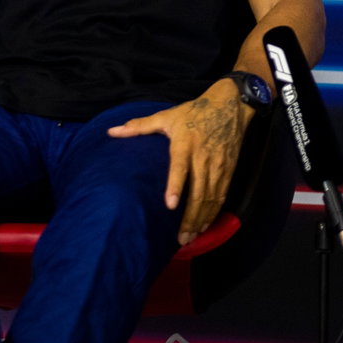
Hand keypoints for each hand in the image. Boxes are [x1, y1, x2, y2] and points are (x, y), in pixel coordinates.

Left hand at [107, 81, 252, 244]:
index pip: (180, 167)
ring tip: (190, 237)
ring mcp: (217, 165)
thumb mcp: (167, 116)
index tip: (170, 205)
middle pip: (198, 191)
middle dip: (190, 217)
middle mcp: (203, 157)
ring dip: (201, 219)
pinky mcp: (228, 169)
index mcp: (185, 143)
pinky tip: (205, 224)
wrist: (231, 104)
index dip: (176, 186)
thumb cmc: (195, 111)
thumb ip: (140, 126)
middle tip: (180, 238)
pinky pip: (221, 194)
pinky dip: (214, 211)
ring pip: (211, 197)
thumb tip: (111, 132)